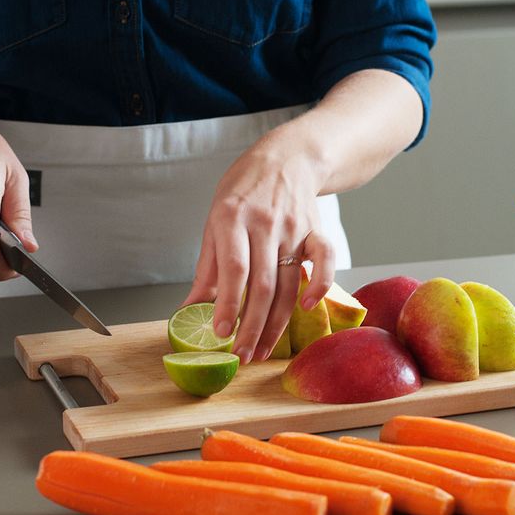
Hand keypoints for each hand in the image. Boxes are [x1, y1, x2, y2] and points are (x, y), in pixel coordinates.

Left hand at [182, 134, 335, 363]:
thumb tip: (189, 309)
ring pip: (288, 284)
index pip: (234, 269)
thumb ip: (207, 267)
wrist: (286, 159)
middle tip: (242, 355)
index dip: (229, 304)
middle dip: (252, 326)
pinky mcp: (316, 231)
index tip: (221, 333)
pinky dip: (319, 286)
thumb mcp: (214, 221)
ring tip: (261, 350)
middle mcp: (265, 223)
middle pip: (262, 284)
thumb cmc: (243, 192)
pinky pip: (324, 262)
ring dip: (276, 323)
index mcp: (232, 217)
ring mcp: (294, 228)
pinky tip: (307, 309)